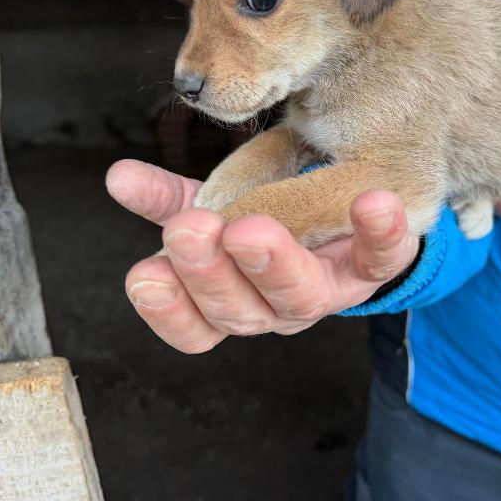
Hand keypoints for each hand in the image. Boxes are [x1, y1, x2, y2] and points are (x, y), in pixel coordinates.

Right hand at [106, 160, 419, 353]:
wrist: (343, 218)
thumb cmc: (269, 217)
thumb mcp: (215, 204)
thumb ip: (169, 198)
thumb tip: (118, 177)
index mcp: (231, 298)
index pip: (193, 323)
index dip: (168, 309)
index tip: (145, 275)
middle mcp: (275, 307)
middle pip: (239, 310)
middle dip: (210, 273)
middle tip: (191, 230)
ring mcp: (326, 290)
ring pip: (299, 295)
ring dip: (275, 262)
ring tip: (253, 228)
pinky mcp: (374, 266)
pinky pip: (382, 258)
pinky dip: (380, 233)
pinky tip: (375, 202)